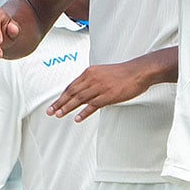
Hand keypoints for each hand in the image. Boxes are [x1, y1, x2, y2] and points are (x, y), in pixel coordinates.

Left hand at [48, 47, 178, 120]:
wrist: (138, 71)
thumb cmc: (123, 73)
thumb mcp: (103, 72)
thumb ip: (92, 80)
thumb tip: (83, 91)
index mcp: (90, 72)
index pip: (71, 86)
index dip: (62, 96)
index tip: (54, 103)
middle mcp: (92, 79)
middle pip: (72, 92)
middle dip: (60, 102)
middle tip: (50, 111)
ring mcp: (100, 87)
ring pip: (80, 99)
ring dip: (68, 108)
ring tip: (59, 115)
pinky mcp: (108, 95)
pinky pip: (93, 105)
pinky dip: (84, 112)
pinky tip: (77, 118)